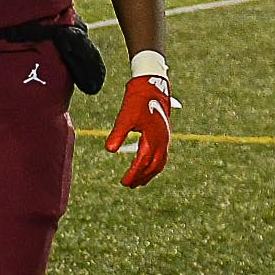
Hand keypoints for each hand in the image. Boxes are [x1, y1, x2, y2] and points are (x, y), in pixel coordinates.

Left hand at [106, 72, 172, 187]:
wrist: (151, 88)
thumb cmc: (137, 102)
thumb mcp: (125, 117)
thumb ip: (118, 133)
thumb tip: (109, 150)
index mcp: (153, 139)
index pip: (142, 163)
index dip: (133, 174)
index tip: (124, 182)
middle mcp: (162, 142)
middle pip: (153, 166)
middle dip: (141, 177)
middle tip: (129, 185)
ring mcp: (165, 139)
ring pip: (160, 163)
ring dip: (149, 173)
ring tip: (139, 182)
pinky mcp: (165, 135)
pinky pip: (162, 156)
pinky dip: (155, 165)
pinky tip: (146, 166)